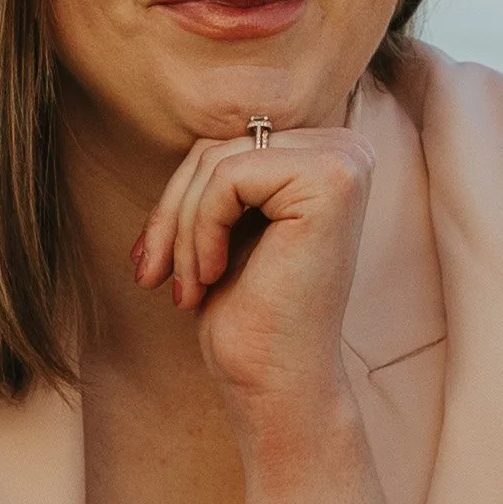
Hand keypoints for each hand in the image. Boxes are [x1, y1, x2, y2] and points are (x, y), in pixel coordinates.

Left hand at [133, 124, 374, 418]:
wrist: (278, 385)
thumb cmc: (249, 316)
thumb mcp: (223, 230)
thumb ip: (217, 176)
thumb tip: (173, 118)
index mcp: (328, 158)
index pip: (226, 147)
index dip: (180, 202)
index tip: (156, 262)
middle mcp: (347, 150)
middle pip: (217, 148)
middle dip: (172, 215)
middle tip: (155, 275)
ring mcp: (344, 162)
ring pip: (214, 162)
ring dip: (180, 230)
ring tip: (183, 286)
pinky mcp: (330, 181)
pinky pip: (226, 178)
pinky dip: (199, 230)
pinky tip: (209, 276)